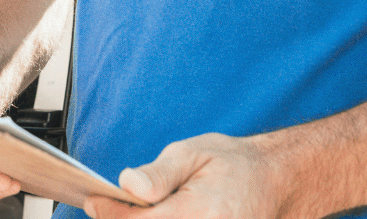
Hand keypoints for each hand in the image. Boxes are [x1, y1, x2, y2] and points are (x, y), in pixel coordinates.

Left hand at [83, 134, 283, 218]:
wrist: (273, 182)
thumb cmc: (232, 165)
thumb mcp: (193, 154)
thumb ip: (159, 173)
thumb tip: (127, 184)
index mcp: (201, 210)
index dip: (111, 214)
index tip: (93, 200)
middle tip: (104, 205)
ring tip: (131, 209)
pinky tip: (152, 215)